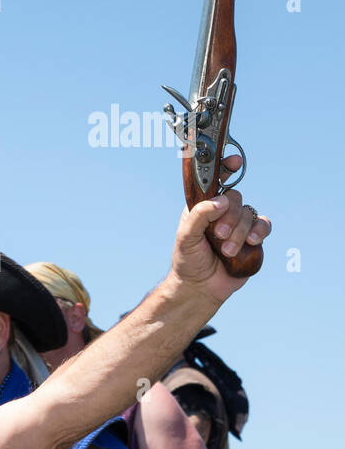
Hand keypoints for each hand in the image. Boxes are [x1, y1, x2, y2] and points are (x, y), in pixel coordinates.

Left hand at [170, 178, 270, 304]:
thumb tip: (220, 201)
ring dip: (239, 232)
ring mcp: (238, 224)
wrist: (201, 287)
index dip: (225, 167)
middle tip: (218, 235)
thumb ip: (199, 215)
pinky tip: (251, 242)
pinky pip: (263, 225)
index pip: (215, 181)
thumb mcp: (186, 236)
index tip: (234, 161)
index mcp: (202, 207)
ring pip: (248, 213)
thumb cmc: (188, 260)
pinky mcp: (252, 238)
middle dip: (229, 217)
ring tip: (227, 251)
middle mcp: (221, 212)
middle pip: (235, 197)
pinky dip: (259, 231)